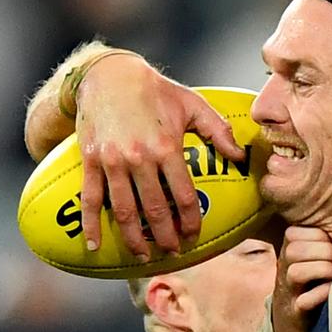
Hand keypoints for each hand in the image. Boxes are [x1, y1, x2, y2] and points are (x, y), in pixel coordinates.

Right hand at [74, 53, 244, 258]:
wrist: (108, 75)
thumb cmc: (156, 90)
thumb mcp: (193, 104)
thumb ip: (218, 130)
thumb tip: (241, 155)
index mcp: (167, 148)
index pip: (184, 196)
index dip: (191, 221)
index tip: (194, 236)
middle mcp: (140, 158)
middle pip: (155, 210)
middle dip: (165, 236)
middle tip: (173, 253)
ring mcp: (113, 161)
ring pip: (124, 210)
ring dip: (133, 238)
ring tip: (143, 256)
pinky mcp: (91, 161)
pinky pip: (91, 198)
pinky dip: (91, 224)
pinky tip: (93, 245)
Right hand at [270, 226, 331, 331]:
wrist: (293, 321)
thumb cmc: (312, 283)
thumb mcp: (313, 258)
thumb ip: (326, 241)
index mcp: (289, 252)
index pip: (295, 232)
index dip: (319, 236)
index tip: (331, 245)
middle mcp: (284, 269)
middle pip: (295, 250)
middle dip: (323, 252)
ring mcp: (288, 291)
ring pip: (296, 272)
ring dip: (322, 271)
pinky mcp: (295, 312)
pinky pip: (304, 302)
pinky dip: (321, 295)